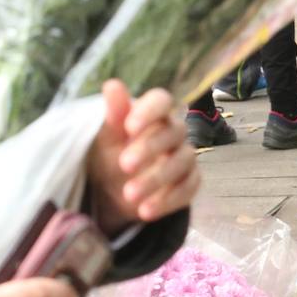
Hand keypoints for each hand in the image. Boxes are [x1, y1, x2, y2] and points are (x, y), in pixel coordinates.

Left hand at [87, 79, 199, 232]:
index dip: (150, 111)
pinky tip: (144, 212)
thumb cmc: (111, 155)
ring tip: (128, 195)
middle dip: (149, 149)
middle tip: (124, 165)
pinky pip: (188, 189)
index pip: (162, 100)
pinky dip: (167, 201)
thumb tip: (112, 85)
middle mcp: (174, 132)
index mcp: (154, 114)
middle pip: (173, 133)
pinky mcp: (190, 182)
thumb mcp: (106, 137)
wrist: (114, 191)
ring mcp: (185, 157)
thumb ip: (113, 114)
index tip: (129, 127)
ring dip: (155, 179)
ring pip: (182, 162)